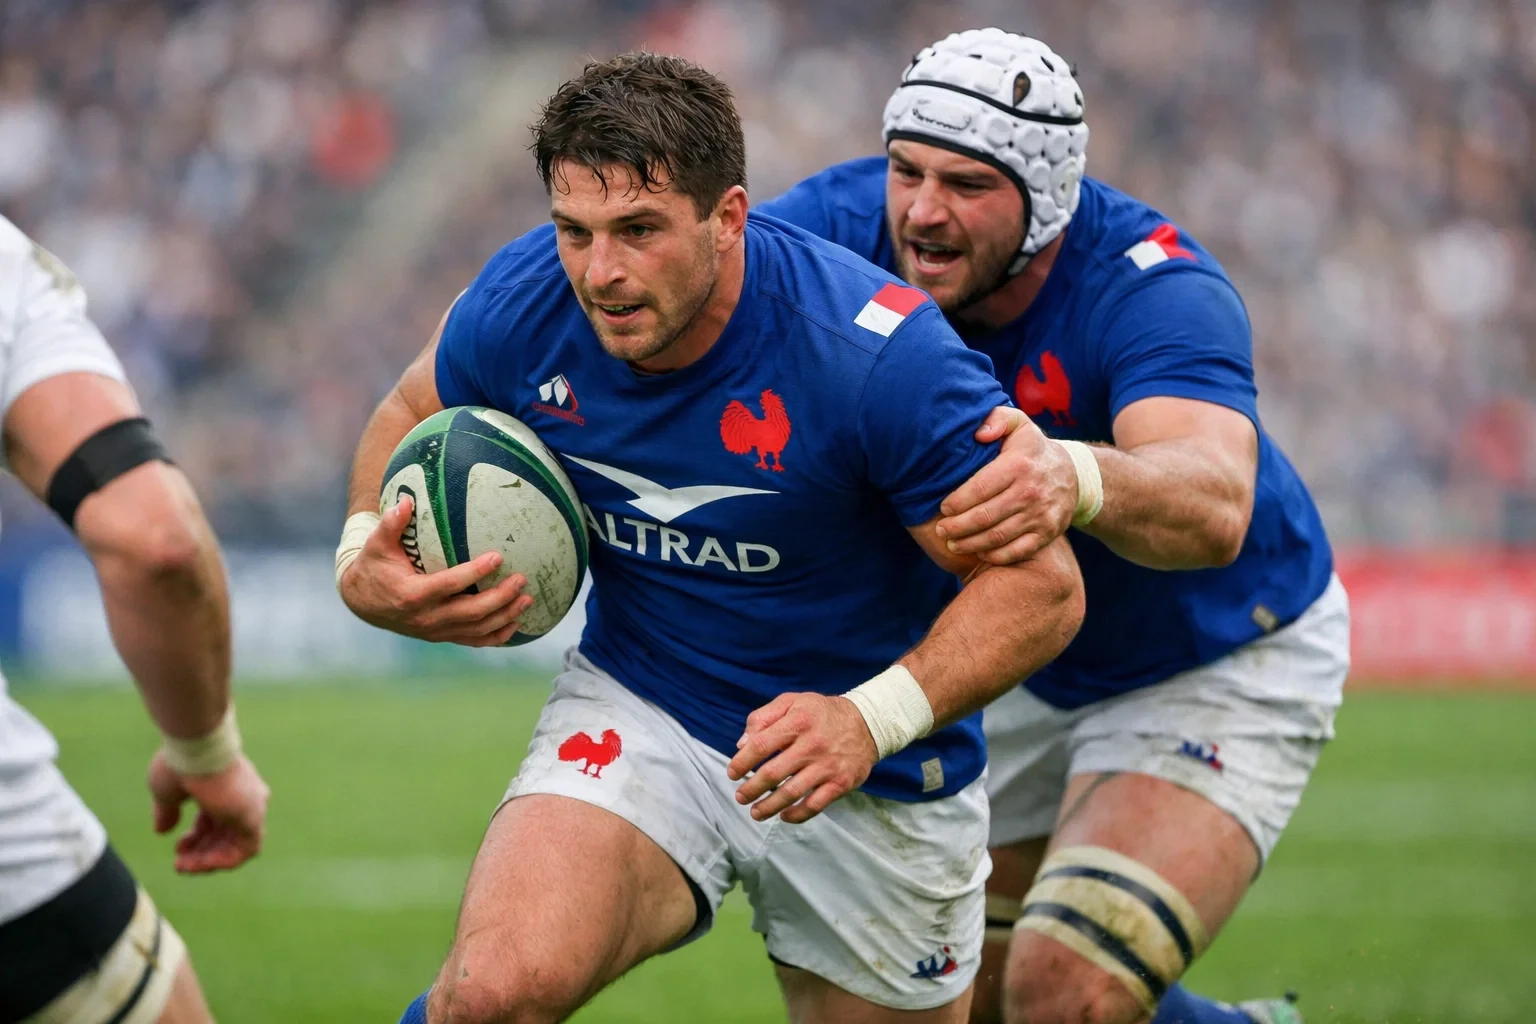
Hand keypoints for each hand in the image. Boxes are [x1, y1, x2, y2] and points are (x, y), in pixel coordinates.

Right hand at [148, 751, 269, 873]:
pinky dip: (223, 860)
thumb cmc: (180, 764)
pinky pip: (246, 849)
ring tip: (183, 867)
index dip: (196, 837)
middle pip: (225, 833)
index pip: (215, 819)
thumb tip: (162, 831)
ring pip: (235, 844)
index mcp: (225, 785)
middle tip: (179, 863)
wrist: (196, 754)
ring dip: (208, 861)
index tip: (176, 845)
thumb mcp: (166, 791)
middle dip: (201, 851)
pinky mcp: (254, 817)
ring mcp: (251, 806)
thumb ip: (167, 811)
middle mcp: (244, 796)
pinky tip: (200, 863)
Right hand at [338, 495, 532, 645]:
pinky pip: (473, 641)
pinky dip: (496, 636)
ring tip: (527, 599)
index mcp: (412, 594)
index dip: (475, 573)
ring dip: (504, 616)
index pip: (449, 585)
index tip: (498, 558)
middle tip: (521, 580)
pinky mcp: (441, 636)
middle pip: (470, 613)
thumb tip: (407, 501)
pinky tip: (516, 624)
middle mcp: (426, 618)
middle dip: (500, 598)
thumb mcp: (376, 545)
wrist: (362, 602)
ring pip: (476, 630)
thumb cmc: (374, 567)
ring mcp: (435, 631)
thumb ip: (391, 524)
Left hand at [726, 693, 877, 823]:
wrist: (868, 723)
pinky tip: (783, 816)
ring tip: (755, 812)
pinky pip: (815, 805)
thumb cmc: (822, 713)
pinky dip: (796, 815)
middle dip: (751, 788)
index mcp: (798, 721)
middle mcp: (812, 745)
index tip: (732, 772)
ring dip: (769, 806)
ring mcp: (827, 766)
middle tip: (740, 796)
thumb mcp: (793, 701)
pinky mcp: (840, 783)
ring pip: (791, 793)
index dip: (743, 761)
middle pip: (773, 773)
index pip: (762, 744)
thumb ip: (764, 717)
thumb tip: (742, 743)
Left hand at [936, 406, 1078, 563]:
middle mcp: (1030, 491)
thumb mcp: (1019, 424)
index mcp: (1018, 465)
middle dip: (957, 527)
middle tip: (940, 530)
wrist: (1074, 474)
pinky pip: (1017, 551)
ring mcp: (1040, 515)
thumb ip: (997, 419)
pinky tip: (979, 552)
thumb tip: (978, 434)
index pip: (979, 488)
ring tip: (952, 544)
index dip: (957, 501)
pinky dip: (995, 555)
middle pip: (985, 516)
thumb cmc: (1032, 450)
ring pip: (997, 536)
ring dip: (970, 544)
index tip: (943, 508)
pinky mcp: (1047, 533)